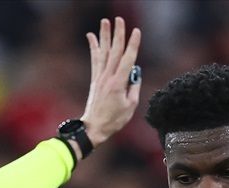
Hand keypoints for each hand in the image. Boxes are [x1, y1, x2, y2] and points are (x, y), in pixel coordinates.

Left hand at [80, 16, 142, 150]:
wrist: (94, 127)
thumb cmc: (114, 120)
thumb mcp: (130, 106)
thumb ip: (134, 88)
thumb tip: (135, 74)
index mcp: (119, 83)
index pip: (128, 60)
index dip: (133, 45)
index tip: (137, 32)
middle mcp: (108, 77)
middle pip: (115, 51)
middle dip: (118, 34)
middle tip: (119, 19)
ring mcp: (100, 77)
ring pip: (104, 52)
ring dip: (104, 35)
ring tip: (105, 21)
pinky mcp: (95, 79)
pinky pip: (95, 59)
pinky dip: (94, 46)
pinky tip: (91, 36)